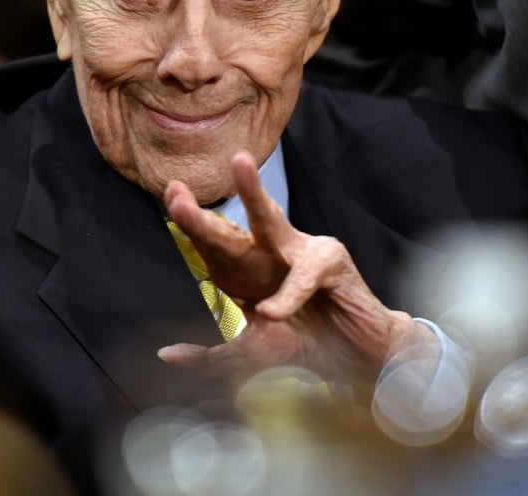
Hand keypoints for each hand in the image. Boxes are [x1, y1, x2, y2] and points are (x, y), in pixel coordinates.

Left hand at [158, 151, 433, 381]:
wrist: (362, 362)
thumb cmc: (308, 349)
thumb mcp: (252, 358)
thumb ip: (211, 358)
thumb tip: (166, 354)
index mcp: (251, 272)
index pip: (217, 246)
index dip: (194, 227)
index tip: (170, 201)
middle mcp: (273, 255)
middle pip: (233, 231)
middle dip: (205, 215)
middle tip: (176, 194)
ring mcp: (303, 253)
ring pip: (272, 221)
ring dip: (254, 193)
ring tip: (240, 166)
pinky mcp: (333, 263)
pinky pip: (305, 273)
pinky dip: (289, 295)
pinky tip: (272, 312)